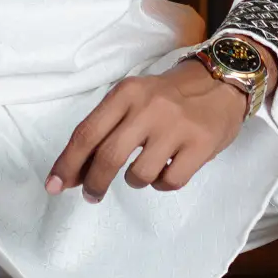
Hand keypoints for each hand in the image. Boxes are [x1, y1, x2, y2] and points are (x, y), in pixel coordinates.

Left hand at [45, 59, 255, 202]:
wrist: (222, 82)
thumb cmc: (169, 95)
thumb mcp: (135, 98)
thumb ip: (107, 129)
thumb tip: (75, 173)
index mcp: (127, 93)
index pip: (87, 133)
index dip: (67, 164)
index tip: (54, 186)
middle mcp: (149, 107)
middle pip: (108, 157)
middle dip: (94, 183)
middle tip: (92, 195)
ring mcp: (176, 127)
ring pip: (139, 175)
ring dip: (135, 181)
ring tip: (146, 168)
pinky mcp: (200, 145)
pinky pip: (169, 182)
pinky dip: (163, 184)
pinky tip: (169, 169)